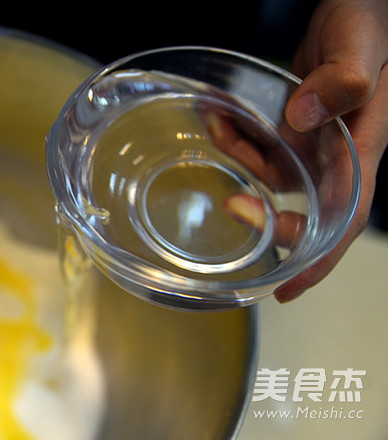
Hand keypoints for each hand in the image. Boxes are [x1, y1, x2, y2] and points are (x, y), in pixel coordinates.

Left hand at [228, 0, 387, 302]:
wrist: (353, 5)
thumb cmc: (367, 22)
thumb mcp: (361, 47)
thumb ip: (343, 81)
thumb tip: (304, 118)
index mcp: (362, 147)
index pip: (345, 217)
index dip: (319, 256)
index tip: (287, 286)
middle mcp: (337, 154)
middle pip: (305, 208)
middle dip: (266, 215)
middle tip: (232, 205)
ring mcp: (313, 143)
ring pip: (271, 176)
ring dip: (240, 159)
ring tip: (219, 124)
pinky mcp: (292, 128)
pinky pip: (260, 148)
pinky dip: (236, 137)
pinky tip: (220, 114)